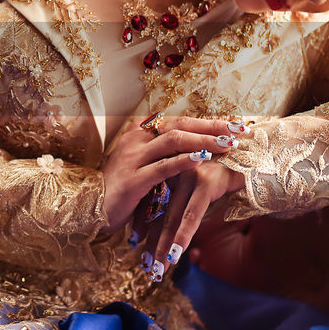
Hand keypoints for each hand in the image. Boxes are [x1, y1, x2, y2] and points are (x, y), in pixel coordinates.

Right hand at [98, 115, 245, 236]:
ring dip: (203, 141)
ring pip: (173, 141)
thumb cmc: (121, 189)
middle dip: (210, 126)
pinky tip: (203, 159)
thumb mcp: (141, 166)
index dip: (204, 121)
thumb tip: (194, 149)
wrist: (91, 208)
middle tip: (237, 129)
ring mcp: (133, 159)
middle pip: (178, 126)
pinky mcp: (134, 180)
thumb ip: (161, 155)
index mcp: (138, 135)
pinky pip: (163, 167)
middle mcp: (136, 141)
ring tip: (227, 144)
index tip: (230, 124)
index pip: (177, 121)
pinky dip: (185, 161)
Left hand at [139, 162, 243, 281]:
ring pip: (171, 217)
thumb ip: (194, 201)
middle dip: (151, 241)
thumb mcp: (212, 186)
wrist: (261, 152)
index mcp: (175, 169)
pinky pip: (191, 215)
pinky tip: (175, 254)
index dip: (144, 223)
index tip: (136, 243)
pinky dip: (182, 236)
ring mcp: (189, 175)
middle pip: (159, 213)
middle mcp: (177, 171)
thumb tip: (182, 225)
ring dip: (163, 246)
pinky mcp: (205, 181)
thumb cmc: (238, 169)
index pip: (154, 201)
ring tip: (157, 269)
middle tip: (145, 266)